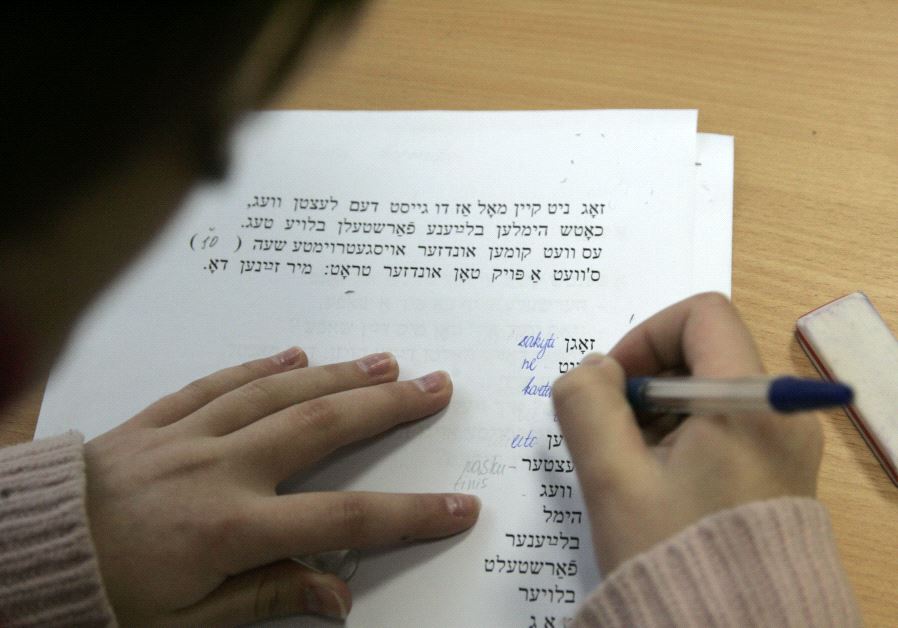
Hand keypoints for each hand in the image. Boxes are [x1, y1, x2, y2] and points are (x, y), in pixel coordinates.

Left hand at [84, 348, 478, 624]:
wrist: (26, 557)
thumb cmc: (106, 599)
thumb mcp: (190, 622)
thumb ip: (269, 597)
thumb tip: (339, 599)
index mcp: (230, 530)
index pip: (341, 519)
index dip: (407, 515)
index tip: (457, 506)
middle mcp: (217, 470)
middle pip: (319, 428)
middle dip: (385, 406)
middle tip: (434, 386)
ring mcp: (186, 436)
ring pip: (275, 393)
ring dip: (335, 374)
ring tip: (384, 361)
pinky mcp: (156, 420)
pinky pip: (214, 383)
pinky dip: (257, 365)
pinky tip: (294, 353)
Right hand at [552, 293, 821, 573]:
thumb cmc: (671, 552)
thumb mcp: (612, 479)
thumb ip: (587, 406)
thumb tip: (592, 370)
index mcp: (750, 403)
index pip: (701, 315)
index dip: (646, 335)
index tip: (612, 385)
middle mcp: (780, 413)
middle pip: (704, 352)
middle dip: (645, 381)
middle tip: (612, 432)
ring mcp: (785, 443)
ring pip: (710, 390)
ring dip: (658, 411)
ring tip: (630, 465)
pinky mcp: (778, 470)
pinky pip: (724, 424)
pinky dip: (682, 434)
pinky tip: (655, 480)